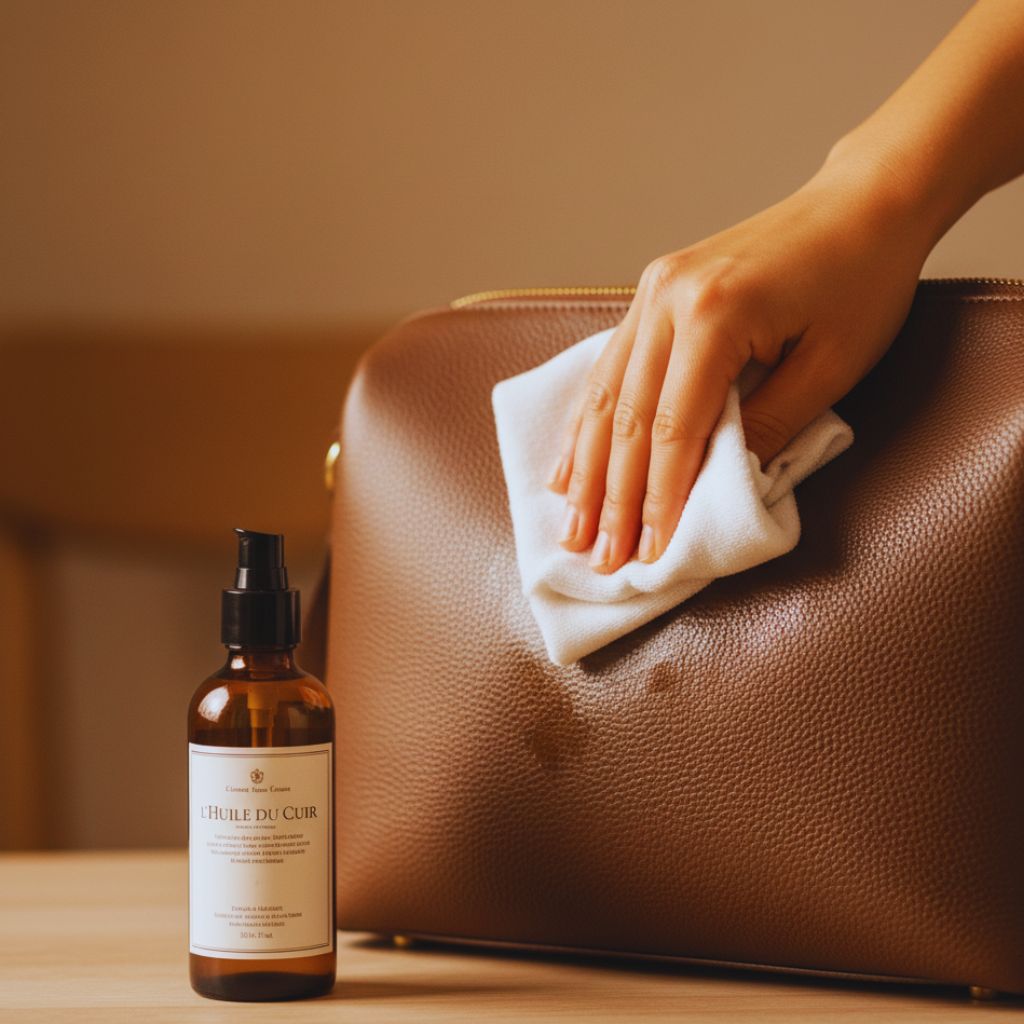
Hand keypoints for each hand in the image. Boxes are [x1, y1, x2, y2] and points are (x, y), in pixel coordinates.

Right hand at [546, 156, 934, 572]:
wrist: (863, 202)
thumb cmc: (863, 280)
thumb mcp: (831, 367)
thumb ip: (769, 428)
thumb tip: (716, 487)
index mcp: (715, 315)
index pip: (673, 430)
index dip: (658, 499)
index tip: (649, 553)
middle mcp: (667, 299)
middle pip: (627, 418)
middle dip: (611, 498)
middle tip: (597, 557)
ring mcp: (652, 290)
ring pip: (604, 395)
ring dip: (585, 468)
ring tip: (570, 525)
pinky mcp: (652, 291)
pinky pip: (608, 367)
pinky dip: (587, 421)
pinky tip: (568, 462)